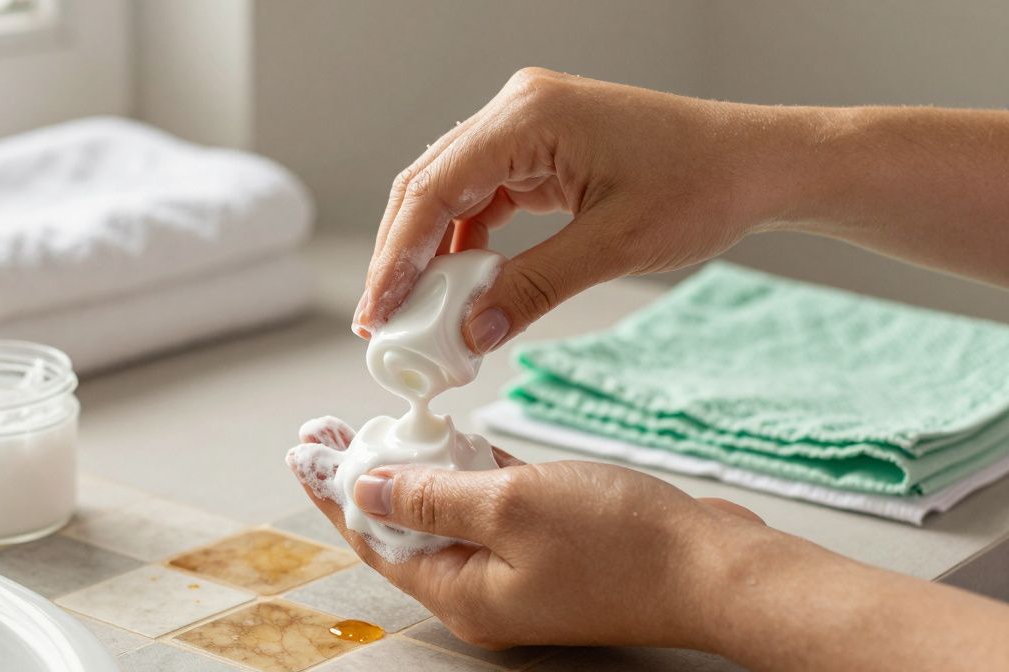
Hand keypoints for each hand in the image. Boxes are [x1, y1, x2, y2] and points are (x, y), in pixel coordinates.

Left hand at [287, 418, 764, 650]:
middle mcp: (482, 590)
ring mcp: (517, 570)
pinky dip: (466, 473)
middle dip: (364, 477)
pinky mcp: (549, 547)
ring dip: (413, 469)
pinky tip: (448, 439)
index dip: (335, 492)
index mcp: (462, 593)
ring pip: (444, 514)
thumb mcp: (509, 504)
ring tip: (378, 425)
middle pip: (401, 528)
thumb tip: (367, 489)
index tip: (304, 451)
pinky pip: (489, 508)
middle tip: (329, 431)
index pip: (375, 539)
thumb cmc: (621, 541)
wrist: (714, 566)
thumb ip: (431, 496)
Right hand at [352, 68, 784, 350]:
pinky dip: (466, 244)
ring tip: (418, 316)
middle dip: (401, 257)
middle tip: (383, 324)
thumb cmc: (702, 186)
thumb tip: (469, 335)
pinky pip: (483, 197)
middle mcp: (517, 109)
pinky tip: (461, 288)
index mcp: (529, 115)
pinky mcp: (538, 147)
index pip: (433, 189)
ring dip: (431, 253)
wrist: (758, 162)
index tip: (376, 314)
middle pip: (428, 186)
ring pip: (449, 193)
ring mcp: (526, 125)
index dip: (395, 257)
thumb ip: (532, 288)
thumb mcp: (613, 246)